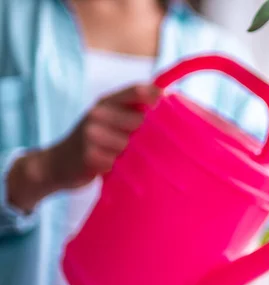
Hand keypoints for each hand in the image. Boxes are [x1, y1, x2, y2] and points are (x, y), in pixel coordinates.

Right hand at [7, 84, 160, 211]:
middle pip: (140, 120)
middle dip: (148, 135)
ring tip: (125, 157)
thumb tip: (169, 97)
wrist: (57, 163)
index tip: (167, 105)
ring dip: (134, 155)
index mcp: (106, 102)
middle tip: (145, 144)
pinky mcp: (89, 156)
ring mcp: (91, 134)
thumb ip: (133, 110)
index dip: (155, 95)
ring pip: (131, 144)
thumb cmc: (93, 141)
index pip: (136, 90)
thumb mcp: (109, 119)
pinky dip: (122, 168)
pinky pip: (119, 163)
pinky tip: (114, 167)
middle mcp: (97, 113)